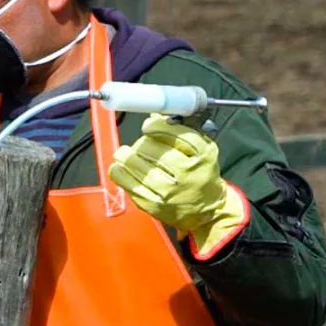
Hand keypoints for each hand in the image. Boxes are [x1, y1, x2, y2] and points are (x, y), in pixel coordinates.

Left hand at [109, 113, 248, 258]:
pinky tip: (121, 167)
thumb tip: (154, 115)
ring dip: (126, 155)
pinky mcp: (151, 204)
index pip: (175, 134)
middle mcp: (186, 173)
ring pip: (134, 163)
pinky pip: (125, 181)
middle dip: (141, 142)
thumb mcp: (201, 149)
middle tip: (141, 144)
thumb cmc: (201, 173)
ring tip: (126, 153)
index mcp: (202, 155)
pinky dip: (119, 170)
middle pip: (151, 148)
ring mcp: (167, 190)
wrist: (206, 210)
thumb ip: (180, 131)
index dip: (156, 127)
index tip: (148, 127)